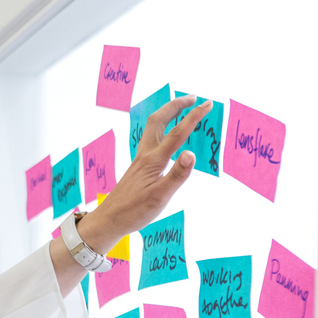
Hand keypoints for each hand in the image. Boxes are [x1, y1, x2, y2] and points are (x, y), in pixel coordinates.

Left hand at [78, 94, 210, 253]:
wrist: (110, 219)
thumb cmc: (134, 211)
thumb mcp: (160, 197)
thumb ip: (177, 175)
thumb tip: (191, 153)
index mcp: (154, 161)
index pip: (178, 133)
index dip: (193, 117)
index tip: (208, 104)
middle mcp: (146, 155)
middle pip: (159, 120)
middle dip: (176, 105)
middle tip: (193, 98)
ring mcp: (140, 159)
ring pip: (153, 128)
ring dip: (168, 114)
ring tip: (181, 108)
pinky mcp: (138, 166)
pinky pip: (151, 138)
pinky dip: (162, 128)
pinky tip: (165, 134)